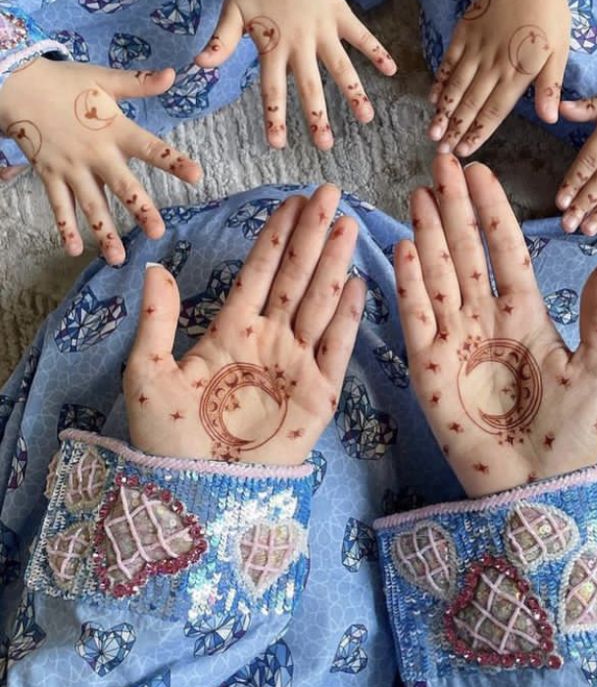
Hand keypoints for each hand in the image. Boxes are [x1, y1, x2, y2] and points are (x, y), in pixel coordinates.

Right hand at [0, 58, 201, 263]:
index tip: (197, 175)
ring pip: (90, 204)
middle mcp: (95, 153)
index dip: (173, 161)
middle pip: (122, 185)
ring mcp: (71, 167)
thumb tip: (173, 75)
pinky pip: (59, 206)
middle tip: (157, 232)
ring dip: (104, 231)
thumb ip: (140, 83)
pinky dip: (65, 228)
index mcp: (115, 129)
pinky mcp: (50, 175)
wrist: (16, 85)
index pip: (150, 148)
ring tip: (118, 257)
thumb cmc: (66, 83)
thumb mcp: (104, 79)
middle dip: (140, 210)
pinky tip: (76, 250)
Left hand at [123, 185, 364, 464]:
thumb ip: (157, 321)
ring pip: (320, 302)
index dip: (276, 235)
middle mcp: (269, 338)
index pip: (259, 271)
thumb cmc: (168, 438)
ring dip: (333, 263)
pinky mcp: (319, 395)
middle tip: (328, 193)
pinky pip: (337, 349)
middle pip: (296, 276)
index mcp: (231, 329)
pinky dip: (348, 318)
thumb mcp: (148, 374)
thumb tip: (155, 269)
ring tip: (346, 224)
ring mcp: (296, 364)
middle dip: (312, 234)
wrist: (199, 493)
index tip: (291, 200)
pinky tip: (357, 284)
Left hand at [195, 0, 396, 149]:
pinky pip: (361, 35)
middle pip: (309, 86)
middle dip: (317, 117)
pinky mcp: (339, 14)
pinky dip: (376, 50)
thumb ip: (222, 41)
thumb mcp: (232, 11)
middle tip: (325, 146)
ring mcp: (322, 29)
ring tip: (366, 118)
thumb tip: (199, 64)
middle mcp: (300, 42)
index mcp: (273, 46)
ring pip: (340, 66)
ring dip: (354, 92)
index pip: (272, 90)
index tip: (278, 144)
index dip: (274, 117)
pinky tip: (391, 70)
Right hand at [395, 155, 596, 496]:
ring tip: (421, 192)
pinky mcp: (428, 367)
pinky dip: (410, 282)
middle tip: (441, 160)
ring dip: (429, 233)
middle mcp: (484, 318)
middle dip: (454, 206)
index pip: (504, 249)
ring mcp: (454, 339)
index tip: (480, 171)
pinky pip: (416, 315)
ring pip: (437, 273)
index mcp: (525, 313)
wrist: (537, 487)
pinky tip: (407, 246)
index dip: (491, 210)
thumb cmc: (572, 432)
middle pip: (464, 251)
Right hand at [427, 0, 588, 157]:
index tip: (465, 151)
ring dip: (443, 112)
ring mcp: (476, 48)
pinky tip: (432, 98)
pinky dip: (439, 81)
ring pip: (456, 86)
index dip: (479, 132)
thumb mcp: (560, 51)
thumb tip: (550, 118)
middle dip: (455, 129)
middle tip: (441, 151)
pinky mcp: (464, 33)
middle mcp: (493, 64)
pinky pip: (449, 62)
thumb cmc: (550, 14)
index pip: (495, 110)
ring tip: (432, 133)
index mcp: (518, 72)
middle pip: (471, 103)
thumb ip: (549, 86)